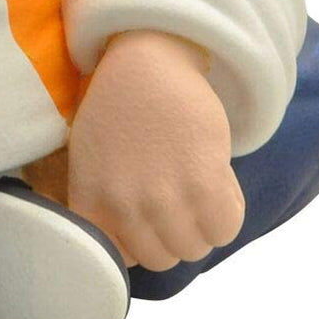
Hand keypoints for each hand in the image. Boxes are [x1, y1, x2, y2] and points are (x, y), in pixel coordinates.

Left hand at [67, 30, 245, 270]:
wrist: (146, 59)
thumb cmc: (118, 106)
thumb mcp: (90, 159)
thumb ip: (106, 206)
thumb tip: (134, 250)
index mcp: (91, 200)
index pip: (122, 259)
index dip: (143, 241)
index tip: (151, 219)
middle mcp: (124, 206)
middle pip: (164, 258)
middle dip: (175, 234)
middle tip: (181, 201)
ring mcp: (163, 197)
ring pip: (195, 248)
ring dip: (203, 224)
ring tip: (200, 188)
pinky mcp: (202, 182)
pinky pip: (226, 227)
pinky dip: (228, 211)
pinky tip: (218, 180)